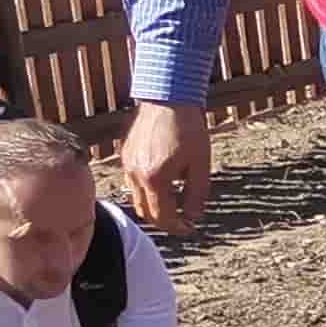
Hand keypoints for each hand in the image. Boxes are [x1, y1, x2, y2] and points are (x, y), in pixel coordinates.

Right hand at [120, 101, 210, 234]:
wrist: (168, 98)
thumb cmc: (189, 129)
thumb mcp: (201, 164)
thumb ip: (197, 193)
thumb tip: (194, 217)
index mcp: (155, 179)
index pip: (162, 216)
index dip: (177, 227)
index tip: (190, 228)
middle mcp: (136, 175)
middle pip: (145, 212)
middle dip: (164, 220)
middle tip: (182, 220)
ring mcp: (127, 165)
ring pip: (137, 198)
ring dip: (154, 205)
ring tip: (174, 202)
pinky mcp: (125, 155)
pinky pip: (133, 182)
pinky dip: (146, 189)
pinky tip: (164, 182)